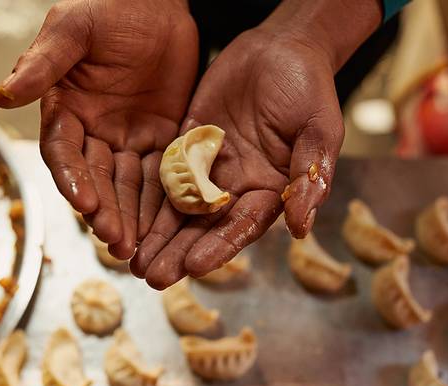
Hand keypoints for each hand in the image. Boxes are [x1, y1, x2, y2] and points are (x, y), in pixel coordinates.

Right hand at [0, 0, 197, 258]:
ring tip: (138, 249)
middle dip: (106, 211)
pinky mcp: (160, 138)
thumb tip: (1, 95)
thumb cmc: (107, 8)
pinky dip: (163, 201)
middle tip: (116, 241)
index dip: (72, 179)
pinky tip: (167, 229)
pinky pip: (162, 174)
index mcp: (64, 110)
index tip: (84, 203)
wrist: (155, 2)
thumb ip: (43, 63)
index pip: (63, 152)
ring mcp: (127, 138)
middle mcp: (93, 131)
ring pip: (128, 185)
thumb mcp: (72, 29)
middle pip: (97, 178)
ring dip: (132, 217)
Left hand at [131, 0, 381, 288]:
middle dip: (179, 252)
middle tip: (152, 276)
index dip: (219, 246)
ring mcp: (211, 167)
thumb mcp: (319, 130)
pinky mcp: (189, 145)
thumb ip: (309, 176)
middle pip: (205, 227)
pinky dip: (148, 197)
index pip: (242, 225)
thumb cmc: (309, 87)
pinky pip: (166, 174)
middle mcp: (238, 186)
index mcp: (271, 189)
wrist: (281, 47)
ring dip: (159, 236)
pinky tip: (128, 218)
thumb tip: (301, 228)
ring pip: (181, 208)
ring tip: (134, 263)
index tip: (195, 265)